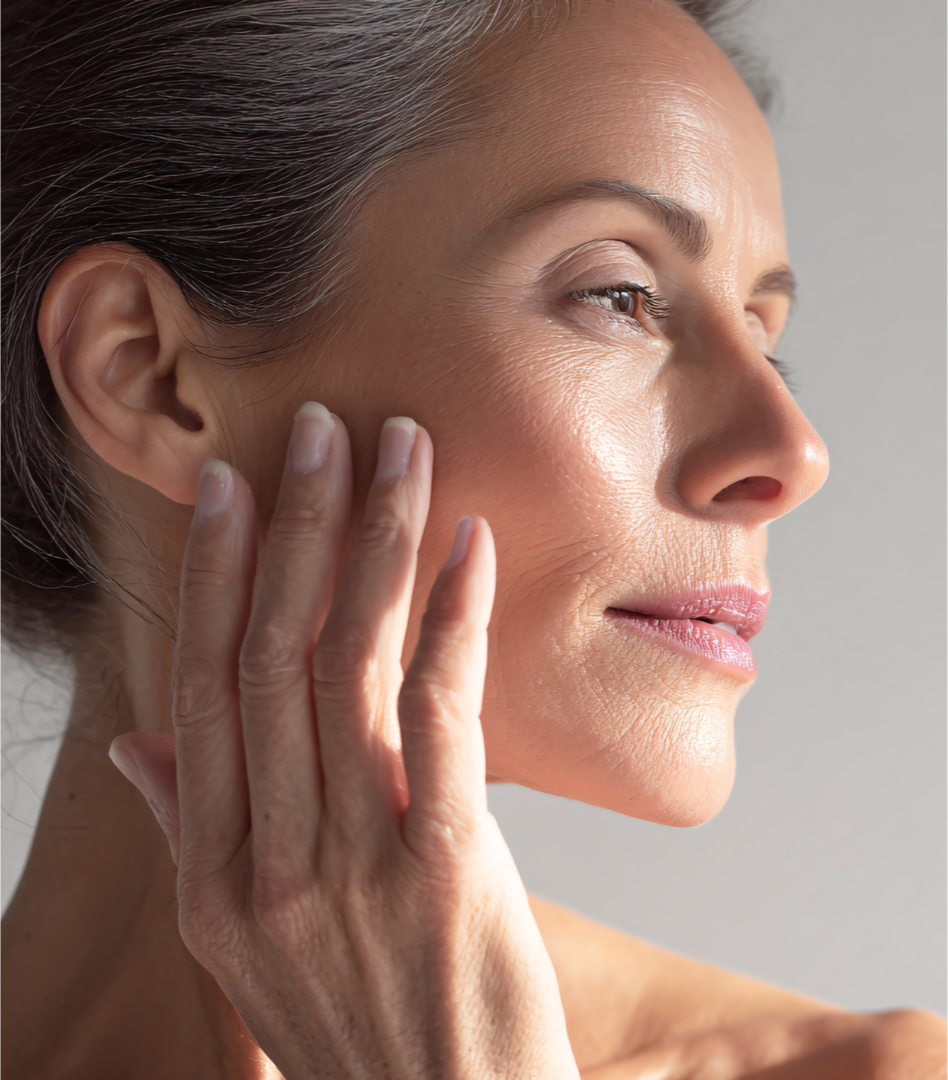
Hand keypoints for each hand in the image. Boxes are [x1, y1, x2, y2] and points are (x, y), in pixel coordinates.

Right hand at [110, 405, 579, 1079]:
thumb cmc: (358, 1021)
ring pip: (348, 667)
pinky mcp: (446, 868)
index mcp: (212, 875)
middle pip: (270, 658)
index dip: (213, 577)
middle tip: (315, 433)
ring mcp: (353, 866)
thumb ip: (187, 833)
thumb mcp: (244, 945)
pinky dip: (451, 619)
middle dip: (291, 530)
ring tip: (396, 452)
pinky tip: (467, 543)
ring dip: (373, 545)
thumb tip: (141, 740)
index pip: (202, 690)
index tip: (227, 486)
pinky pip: (440, 715)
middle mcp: (268, 862)